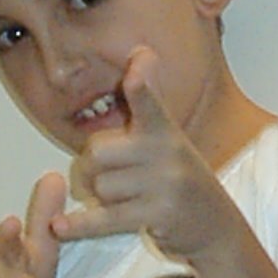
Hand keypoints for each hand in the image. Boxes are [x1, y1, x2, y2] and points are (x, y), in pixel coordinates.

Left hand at [51, 46, 237, 260]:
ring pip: (101, 186)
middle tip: (104, 177)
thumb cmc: (181, 179)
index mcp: (165, 130)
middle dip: (92, 169)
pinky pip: (107, 218)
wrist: (216, 227)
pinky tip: (60, 225)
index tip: (138, 58)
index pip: (150, 101)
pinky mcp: (158, 215)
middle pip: (97, 152)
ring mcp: (165, 184)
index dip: (141, 84)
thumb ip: (149, 99)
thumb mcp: (170, 137)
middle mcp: (167, 152)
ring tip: (123, 200)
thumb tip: (143, 51)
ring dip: (101, 199)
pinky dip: (81, 225)